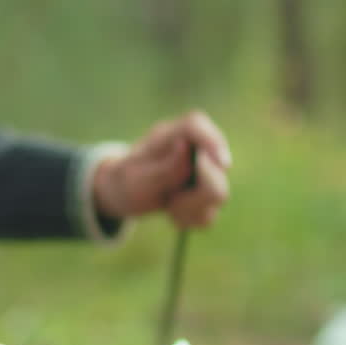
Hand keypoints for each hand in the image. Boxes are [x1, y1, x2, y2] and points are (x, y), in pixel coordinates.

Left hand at [92, 110, 231, 227]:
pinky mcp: (206, 193)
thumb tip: (186, 147)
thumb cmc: (127, 179)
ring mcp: (204, 172)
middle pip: (218, 165)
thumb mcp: (136, 177)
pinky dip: (189, 219)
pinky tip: (173, 212)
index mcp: (172, 133)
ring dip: (190, 209)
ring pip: (218, 194)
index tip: (223, 164)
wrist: (122, 194)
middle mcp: (193, 149)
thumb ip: (165, 166)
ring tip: (168, 206)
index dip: (213, 142)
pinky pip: (209, 214)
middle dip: (198, 192)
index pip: (196, 125)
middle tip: (172, 202)